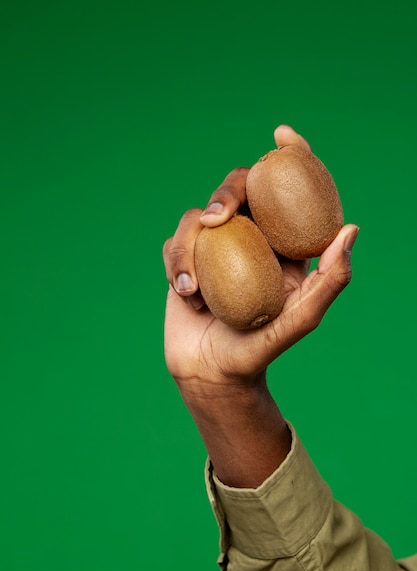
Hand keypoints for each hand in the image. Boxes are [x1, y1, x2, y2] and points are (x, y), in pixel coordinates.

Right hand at [163, 125, 358, 389]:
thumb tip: (351, 228)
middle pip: (239, 189)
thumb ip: (331, 280)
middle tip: (219, 216)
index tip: (283, 136)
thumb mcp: (302, 320)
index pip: (291, 192)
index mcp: (283, 246)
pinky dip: (177, 265)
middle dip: (226, 193)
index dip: (292, 157)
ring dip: (191, 246)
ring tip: (193, 291)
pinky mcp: (184, 261)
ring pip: (199, 216)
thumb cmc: (260, 350)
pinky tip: (187, 298)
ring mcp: (215, 249)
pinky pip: (175, 243)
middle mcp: (250, 240)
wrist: (212, 372)